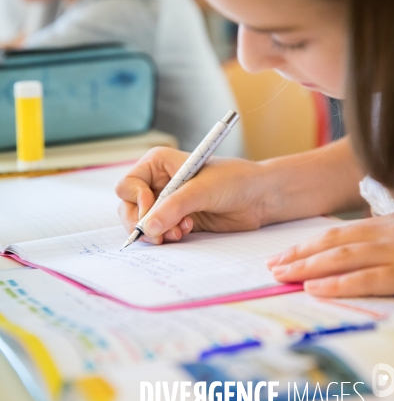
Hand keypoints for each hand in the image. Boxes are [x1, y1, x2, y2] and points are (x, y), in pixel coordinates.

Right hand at [116, 147, 271, 243]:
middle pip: (129, 208)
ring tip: (180, 232)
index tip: (152, 214)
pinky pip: (159, 233)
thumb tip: (148, 228)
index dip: (136, 202)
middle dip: (143, 223)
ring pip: (143, 224)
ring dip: (158, 232)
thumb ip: (174, 207)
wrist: (259, 196)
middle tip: (159, 236)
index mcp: (158, 163)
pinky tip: (187, 231)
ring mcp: (166, 202)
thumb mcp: (202, 190)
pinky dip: (168, 237)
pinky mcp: (176, 220)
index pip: (128, 186)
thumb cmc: (234, 179)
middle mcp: (158, 182)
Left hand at [267, 212, 393, 296]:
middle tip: (272, 266)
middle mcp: (386, 234)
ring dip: (307, 266)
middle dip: (299, 254)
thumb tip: (348, 258)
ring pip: (342, 257)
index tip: (281, 256)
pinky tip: (313, 288)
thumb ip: (376, 247)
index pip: (336, 235)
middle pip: (332, 242)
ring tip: (282, 275)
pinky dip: (337, 283)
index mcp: (384, 226)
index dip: (306, 246)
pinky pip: (366, 279)